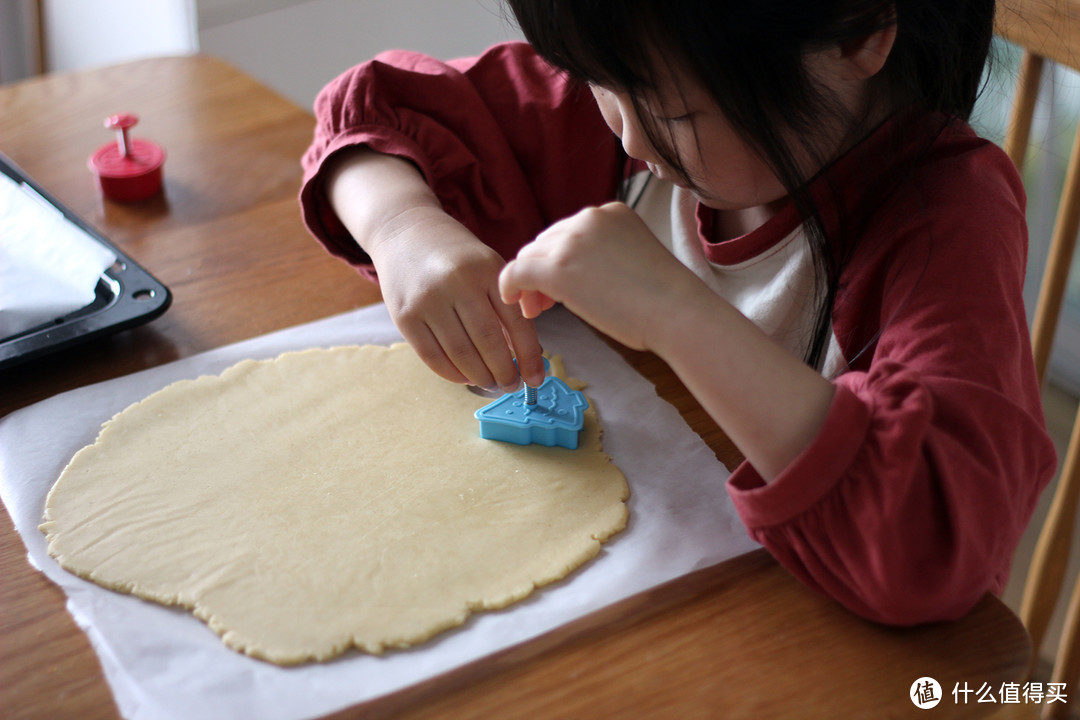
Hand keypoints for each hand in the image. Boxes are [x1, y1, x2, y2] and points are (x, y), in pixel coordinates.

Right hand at [370, 206, 544, 391]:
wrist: (404, 231)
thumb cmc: (454, 254)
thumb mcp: (486, 263)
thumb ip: (505, 300)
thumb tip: (522, 353)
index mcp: (486, 270)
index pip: (516, 322)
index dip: (529, 356)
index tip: (536, 378)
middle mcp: (457, 283)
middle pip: (489, 342)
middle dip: (505, 372)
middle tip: (512, 385)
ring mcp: (428, 300)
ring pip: (461, 354)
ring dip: (480, 377)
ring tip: (491, 384)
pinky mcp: (405, 315)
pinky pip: (432, 356)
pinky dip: (452, 373)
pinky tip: (464, 377)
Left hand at [499, 202, 701, 351]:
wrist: (676, 311)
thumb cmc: (665, 299)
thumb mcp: (634, 257)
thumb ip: (604, 255)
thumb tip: (574, 275)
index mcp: (611, 212)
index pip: (568, 232)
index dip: (559, 260)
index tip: (562, 288)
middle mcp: (588, 218)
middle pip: (545, 242)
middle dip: (541, 272)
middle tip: (544, 304)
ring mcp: (571, 241)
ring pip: (529, 257)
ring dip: (528, 283)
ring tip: (536, 310)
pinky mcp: (556, 268)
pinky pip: (516, 272)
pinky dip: (509, 288)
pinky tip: (515, 304)